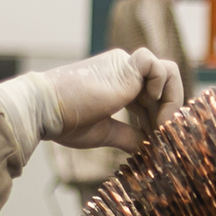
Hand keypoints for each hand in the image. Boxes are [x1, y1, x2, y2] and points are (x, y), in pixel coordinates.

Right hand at [44, 48, 184, 150]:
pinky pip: (160, 67)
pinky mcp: (127, 66)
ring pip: (168, 73)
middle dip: (167, 115)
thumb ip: (127, 136)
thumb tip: (146, 149)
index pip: (152, 98)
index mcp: (118, 85)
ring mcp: (126, 66)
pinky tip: (150, 109)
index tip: (153, 141)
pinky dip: (163, 88)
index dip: (158, 120)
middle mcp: (125, 71)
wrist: (44, 109)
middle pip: (163, 88)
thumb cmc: (65, 121)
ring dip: (171, 101)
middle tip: (162, 139)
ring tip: (161, 126)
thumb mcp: (103, 132)